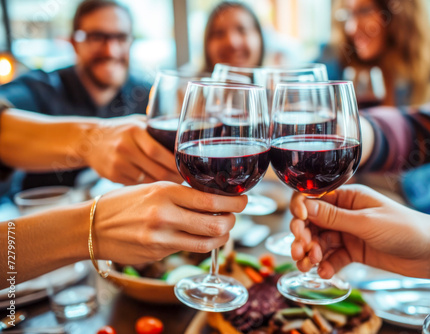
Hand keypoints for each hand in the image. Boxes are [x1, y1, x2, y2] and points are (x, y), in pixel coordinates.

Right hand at [83, 115, 182, 184]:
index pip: (157, 151)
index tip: (185, 168)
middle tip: (183, 179)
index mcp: (135, 132)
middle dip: (173, 177)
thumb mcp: (138, 123)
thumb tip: (184, 131)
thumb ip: (157, 127)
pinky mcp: (112, 175)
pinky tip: (155, 184)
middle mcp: (125, 147)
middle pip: (155, 169)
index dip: (174, 163)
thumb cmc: (121, 131)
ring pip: (147, 180)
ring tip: (173, 183)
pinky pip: (137, 185)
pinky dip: (148, 185)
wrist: (89, 140)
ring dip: (163, 184)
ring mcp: (117, 163)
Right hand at [94, 182, 247, 263]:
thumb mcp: (152, 188)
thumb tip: (212, 198)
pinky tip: (201, 237)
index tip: (243, 200)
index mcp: (165, 192)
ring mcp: (161, 238)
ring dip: (221, 237)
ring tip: (222, 230)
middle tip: (233, 216)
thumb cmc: (122, 203)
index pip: (211, 200)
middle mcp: (164, 215)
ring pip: (206, 243)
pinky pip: (189, 250)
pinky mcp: (158, 253)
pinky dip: (202, 244)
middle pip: (215, 224)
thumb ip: (180, 193)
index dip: (234, 202)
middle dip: (232, 221)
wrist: (91, 226)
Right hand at [289, 184, 429, 279]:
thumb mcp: (366, 222)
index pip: (314, 199)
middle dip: (303, 236)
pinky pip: (333, 257)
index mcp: (348, 197)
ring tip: (308, 264)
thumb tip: (305, 206)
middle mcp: (345, 213)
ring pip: (320, 242)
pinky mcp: (354, 251)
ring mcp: (348, 233)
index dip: (301, 210)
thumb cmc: (405, 228)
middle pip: (313, 223)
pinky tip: (324, 272)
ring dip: (311, 252)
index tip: (298, 224)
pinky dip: (326, 265)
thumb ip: (334, 217)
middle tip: (299, 250)